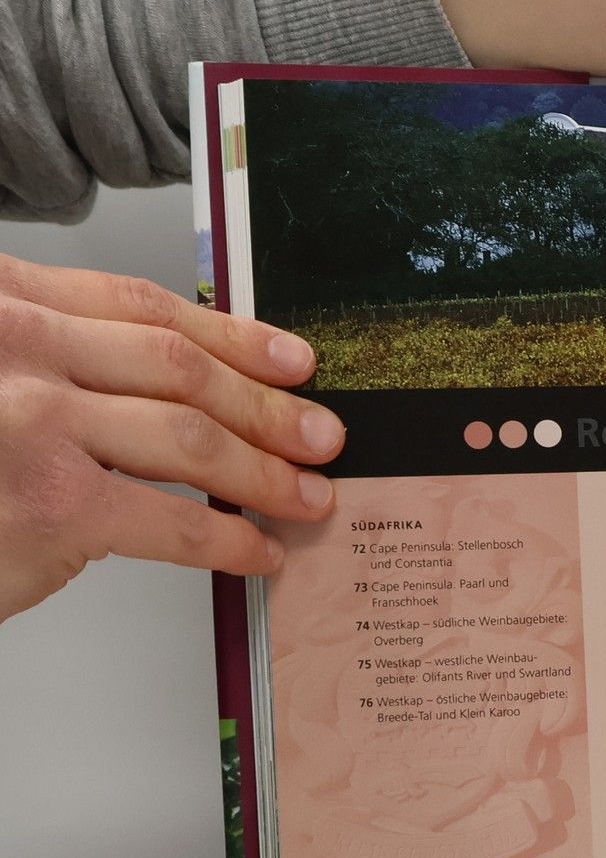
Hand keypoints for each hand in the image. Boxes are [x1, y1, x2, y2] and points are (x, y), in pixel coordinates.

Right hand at [0, 256, 342, 623]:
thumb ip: (55, 365)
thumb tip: (171, 395)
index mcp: (3, 304)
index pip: (141, 308)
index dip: (231, 334)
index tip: (290, 358)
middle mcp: (17, 349)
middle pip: (180, 369)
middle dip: (267, 406)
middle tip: (322, 433)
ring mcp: (35, 425)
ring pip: (192, 440)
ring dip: (266, 472)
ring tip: (308, 495)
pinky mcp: (55, 506)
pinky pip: (176, 523)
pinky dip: (232, 542)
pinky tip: (259, 553)